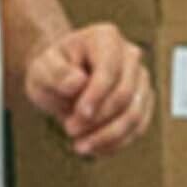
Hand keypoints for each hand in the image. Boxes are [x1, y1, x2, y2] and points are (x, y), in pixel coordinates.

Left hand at [25, 22, 154, 158]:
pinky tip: (95, 148)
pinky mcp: (143, 102)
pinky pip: (138, 128)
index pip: (109, 70)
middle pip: (125, 94)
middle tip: (70, 130)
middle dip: (98, 119)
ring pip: (136, 115)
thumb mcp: (42, 68)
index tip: (78, 115)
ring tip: (81, 145)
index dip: (95, 96)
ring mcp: (140, 79)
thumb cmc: (52, 70)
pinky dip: (117, 143)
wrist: (61, 80)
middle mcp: (129, 55)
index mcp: (106, 38)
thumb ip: (56, 73)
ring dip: (108, 136)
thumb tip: (78, 82)